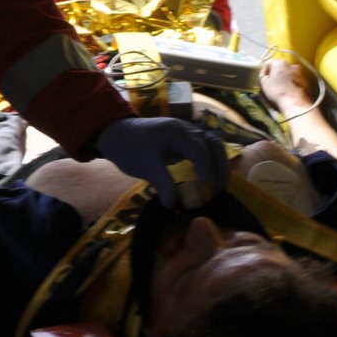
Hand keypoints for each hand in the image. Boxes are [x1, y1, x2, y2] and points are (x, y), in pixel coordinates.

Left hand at [95, 116, 228, 208]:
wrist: (116, 134)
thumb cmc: (129, 147)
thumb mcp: (145, 166)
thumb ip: (162, 183)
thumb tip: (173, 205)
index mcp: (177, 132)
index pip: (200, 150)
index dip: (206, 171)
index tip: (206, 192)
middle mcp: (187, 130)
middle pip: (214, 145)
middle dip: (219, 169)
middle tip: (215, 192)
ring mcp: (188, 134)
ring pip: (213, 146)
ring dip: (218, 166)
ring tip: (215, 188)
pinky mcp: (185, 142)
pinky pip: (205, 150)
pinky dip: (210, 164)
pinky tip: (206, 181)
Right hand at [259, 58, 314, 114]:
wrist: (293, 101)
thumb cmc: (278, 91)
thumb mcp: (264, 83)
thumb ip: (262, 74)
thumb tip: (264, 73)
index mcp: (279, 62)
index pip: (268, 63)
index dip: (264, 71)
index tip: (263, 78)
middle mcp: (290, 64)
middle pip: (279, 67)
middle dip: (274, 74)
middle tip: (271, 83)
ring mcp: (298, 72)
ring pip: (287, 73)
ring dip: (283, 78)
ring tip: (279, 88)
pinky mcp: (303, 80)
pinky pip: (294, 79)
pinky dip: (290, 82)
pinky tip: (287, 90)